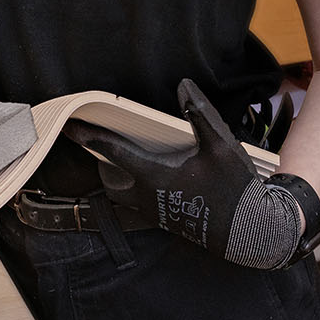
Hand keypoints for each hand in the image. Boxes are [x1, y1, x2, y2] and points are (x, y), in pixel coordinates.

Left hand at [63, 79, 307, 268]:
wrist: (248, 233)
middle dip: (103, 161)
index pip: (113, 152)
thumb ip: (200, 115)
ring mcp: (154, 213)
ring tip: (123, 158)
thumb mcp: (221, 146)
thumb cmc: (233, 188)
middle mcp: (147, 197)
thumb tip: (184, 86)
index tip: (71, 127)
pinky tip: (151, 176)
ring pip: (122, 194)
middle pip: (110, 178)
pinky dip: (134, 188)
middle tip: (101, 142)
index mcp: (154, 176)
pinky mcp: (165, 221)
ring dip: (118, 177)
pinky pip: (137, 205)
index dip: (91, 137)